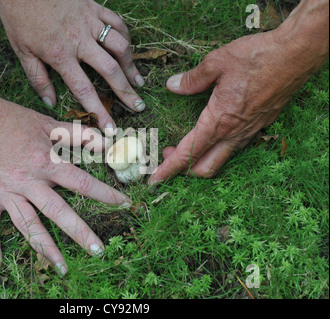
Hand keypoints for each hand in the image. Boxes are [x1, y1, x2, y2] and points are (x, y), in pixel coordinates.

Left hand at [0, 0, 145, 131]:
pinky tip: (128, 49)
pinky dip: (125, 37)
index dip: (99, 111)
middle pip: (110, 70)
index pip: (84, 89)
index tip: (110, 127)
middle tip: (138, 106)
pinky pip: (117, 23)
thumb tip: (50, 103)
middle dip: (126, 91)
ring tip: (138, 81)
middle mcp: (80, 40)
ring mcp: (90, 22)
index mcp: (60, 54)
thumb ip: (37, 77)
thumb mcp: (21, 49)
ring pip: (119, 46)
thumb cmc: (18, 14)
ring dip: (131, 65)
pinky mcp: (94, 7)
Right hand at [0, 97, 130, 273]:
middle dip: (81, 233)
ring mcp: (9, 193)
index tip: (124, 205)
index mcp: (48, 163)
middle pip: (60, 212)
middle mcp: (30, 182)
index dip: (106, 194)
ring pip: (30, 225)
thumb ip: (77, 134)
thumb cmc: (13, 120)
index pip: (83, 183)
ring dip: (46, 248)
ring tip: (62, 267)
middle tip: (99, 251)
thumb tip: (105, 141)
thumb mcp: (48, 123)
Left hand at [149, 21, 327, 182]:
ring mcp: (249, 132)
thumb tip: (172, 86)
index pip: (188, 153)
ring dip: (199, 160)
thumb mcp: (217, 62)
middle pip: (204, 168)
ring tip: (184, 145)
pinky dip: (216, 150)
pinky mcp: (258, 127)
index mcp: (219, 121)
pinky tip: (210, 135)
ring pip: (220, 160)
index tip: (153, 180)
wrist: (297, 54)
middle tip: (167, 154)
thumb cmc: (258, 56)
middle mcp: (234, 133)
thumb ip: (192, 79)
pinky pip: (233, 148)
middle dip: (182, 169)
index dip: (168, 169)